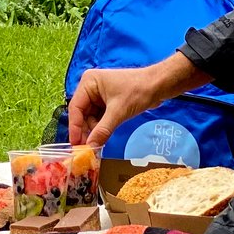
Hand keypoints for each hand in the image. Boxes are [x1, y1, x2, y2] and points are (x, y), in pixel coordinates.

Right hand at [67, 53, 209, 146]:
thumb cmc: (137, 91)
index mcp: (88, 83)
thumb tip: (90, 148)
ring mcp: (99, 95)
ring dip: (94, 131)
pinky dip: (101, 128)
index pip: (75, 107)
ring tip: (95, 146)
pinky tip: (102, 138)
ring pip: (91, 117)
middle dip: (85, 131)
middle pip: (82, 114)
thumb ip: (102, 130)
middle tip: (85, 150)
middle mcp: (90, 87)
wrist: (158, 85)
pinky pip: (99, 117)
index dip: (75, 127)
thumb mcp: (118, 112)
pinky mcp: (107, 102)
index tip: (75, 145)